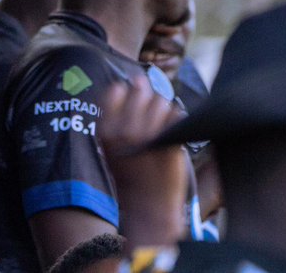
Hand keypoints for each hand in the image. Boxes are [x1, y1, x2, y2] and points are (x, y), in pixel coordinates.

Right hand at [98, 79, 186, 247]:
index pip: (117, 90)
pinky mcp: (171, 144)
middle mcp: (125, 131)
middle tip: (152, 119)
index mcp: (106, 130)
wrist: (147, 207)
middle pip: (143, 92)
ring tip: (162, 129)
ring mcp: (149, 137)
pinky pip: (179, 116)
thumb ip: (117, 112)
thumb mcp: (110, 144)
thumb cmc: (130, 173)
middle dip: (149, 100)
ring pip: (163, 102)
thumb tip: (137, 79)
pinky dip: (179, 122)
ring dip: (165, 112)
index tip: (133, 109)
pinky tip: (173, 135)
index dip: (128, 95)